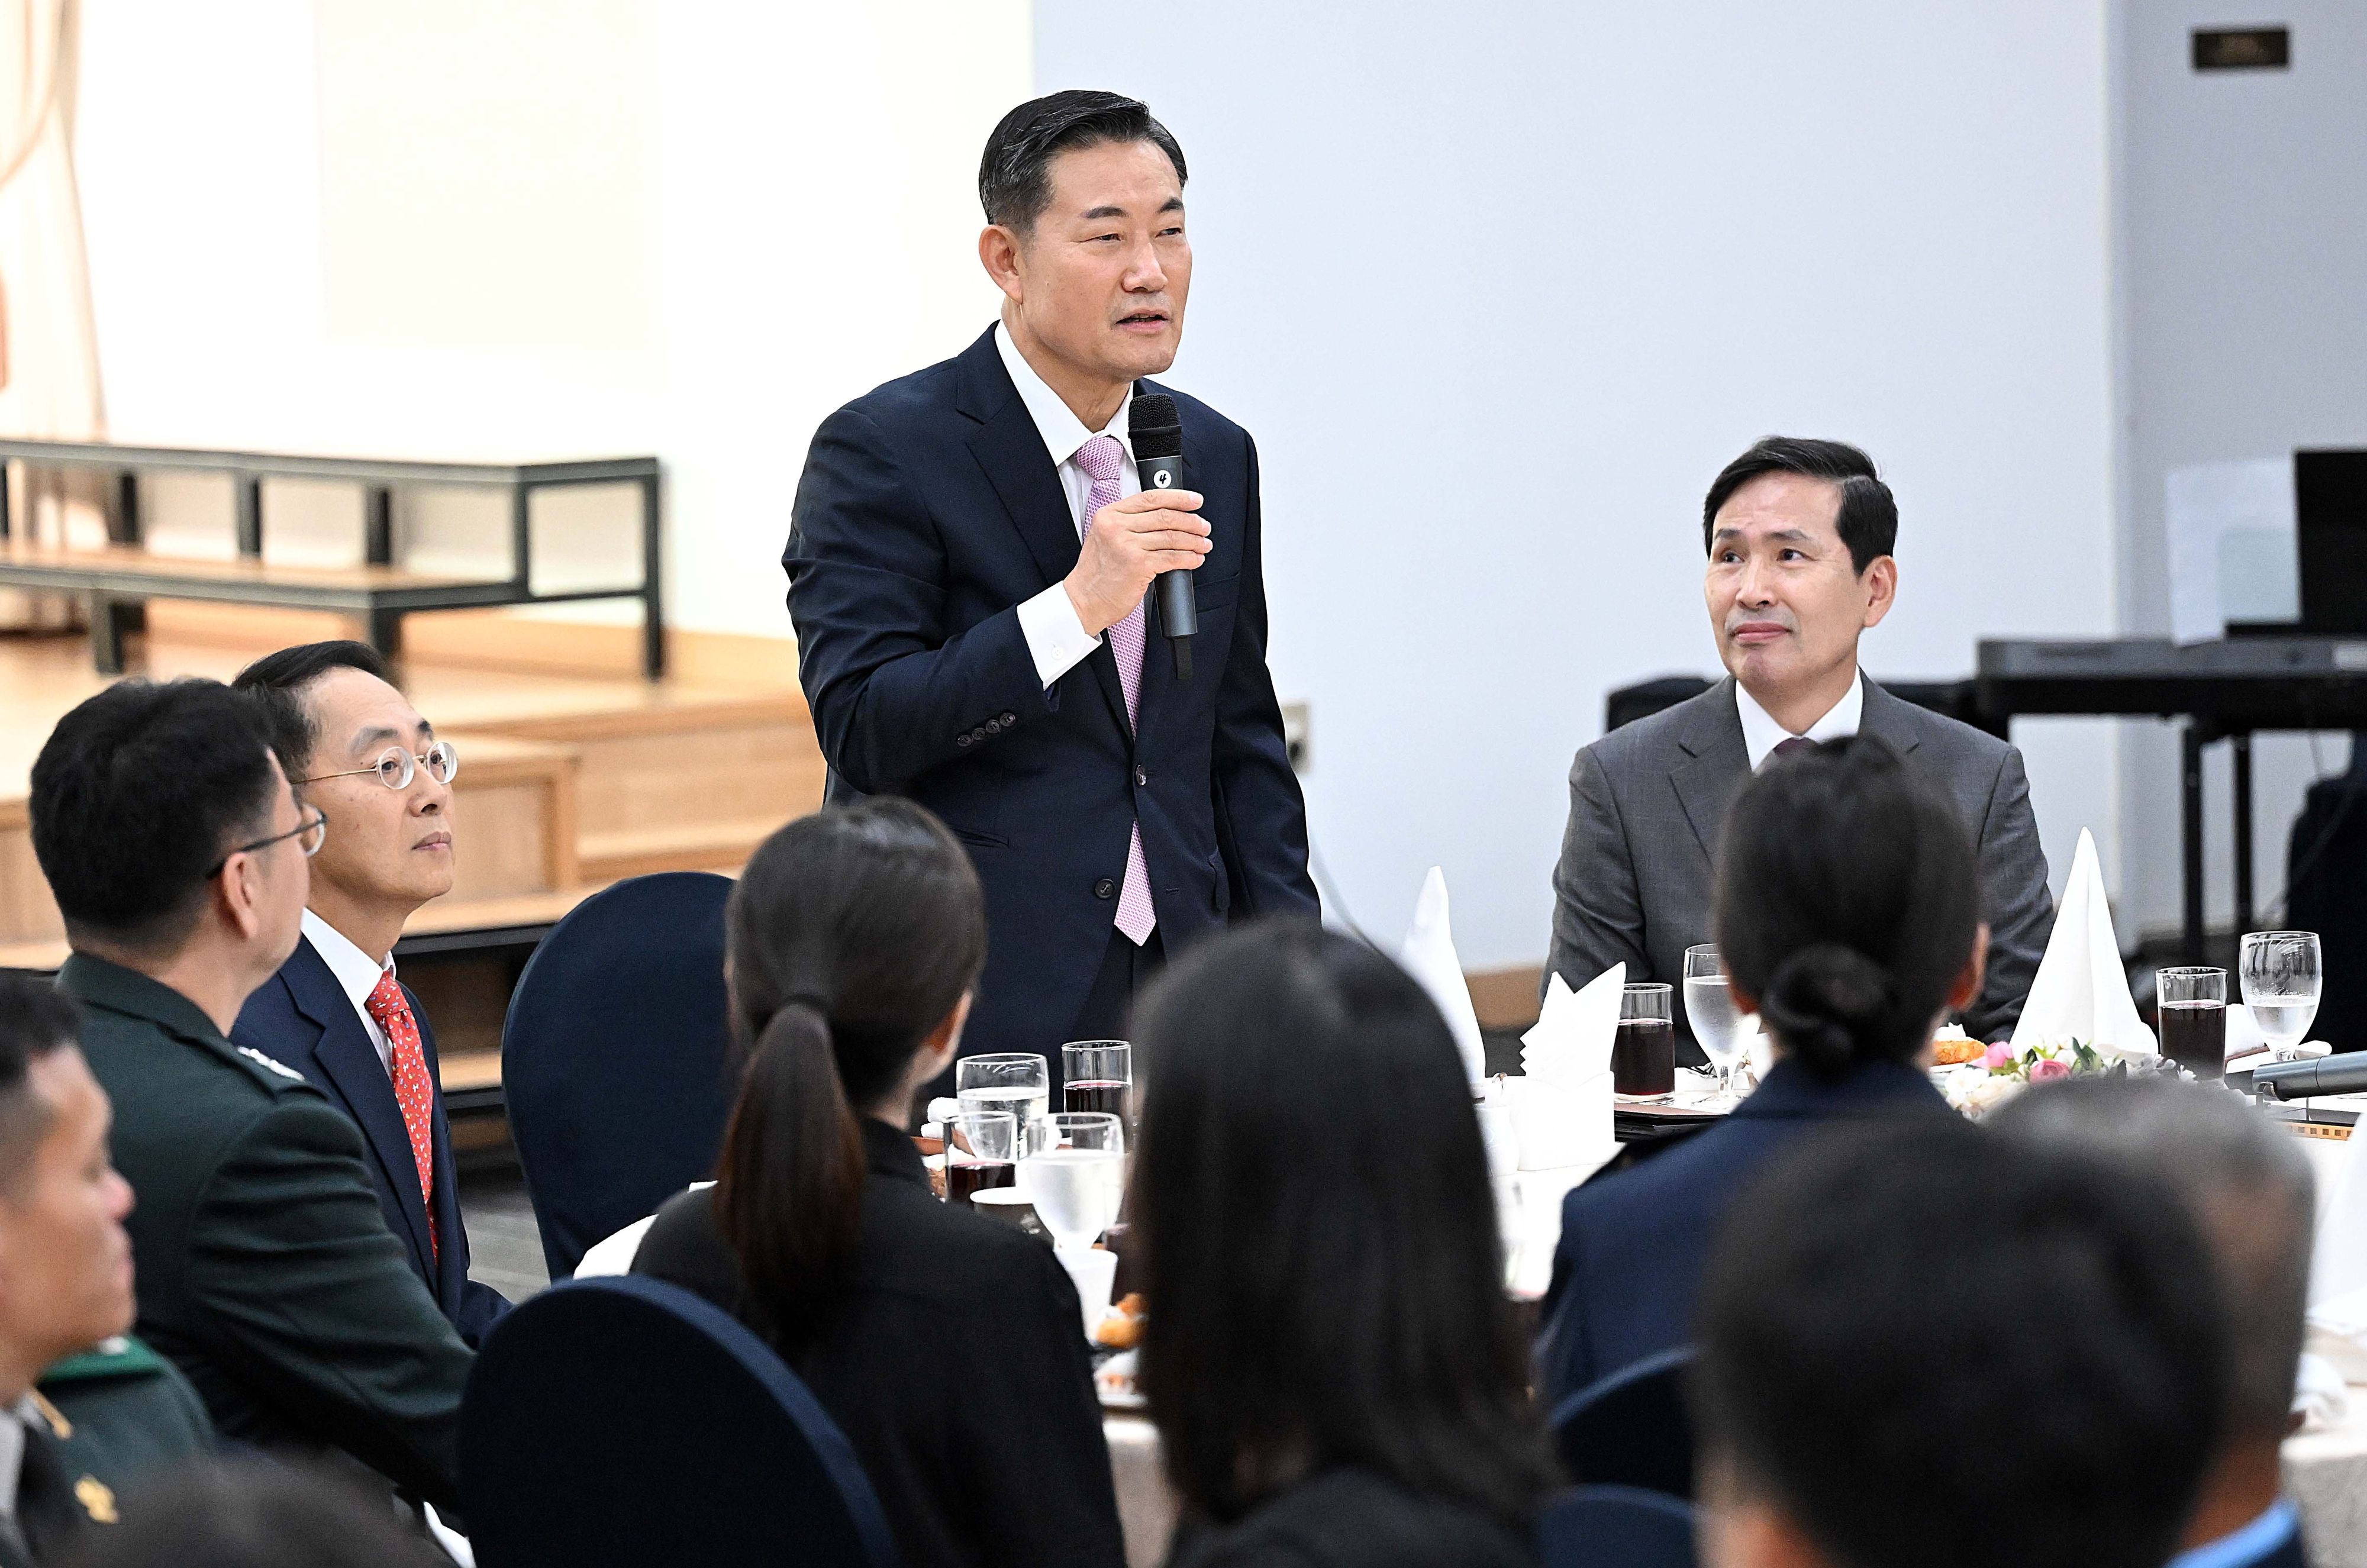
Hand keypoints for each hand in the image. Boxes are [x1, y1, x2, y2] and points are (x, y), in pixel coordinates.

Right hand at [1063, 489, 1210, 635]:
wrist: (1084, 600)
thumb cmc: (1096, 573)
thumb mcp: (1104, 537)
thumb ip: (1128, 523)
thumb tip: (1164, 517)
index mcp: (1109, 515)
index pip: (1150, 498)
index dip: (1178, 497)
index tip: (1194, 500)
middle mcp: (1117, 527)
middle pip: (1165, 516)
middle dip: (1191, 521)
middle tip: (1203, 526)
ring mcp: (1127, 546)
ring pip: (1172, 537)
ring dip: (1194, 541)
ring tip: (1203, 544)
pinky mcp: (1139, 565)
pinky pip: (1172, 558)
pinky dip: (1189, 558)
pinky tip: (1195, 559)